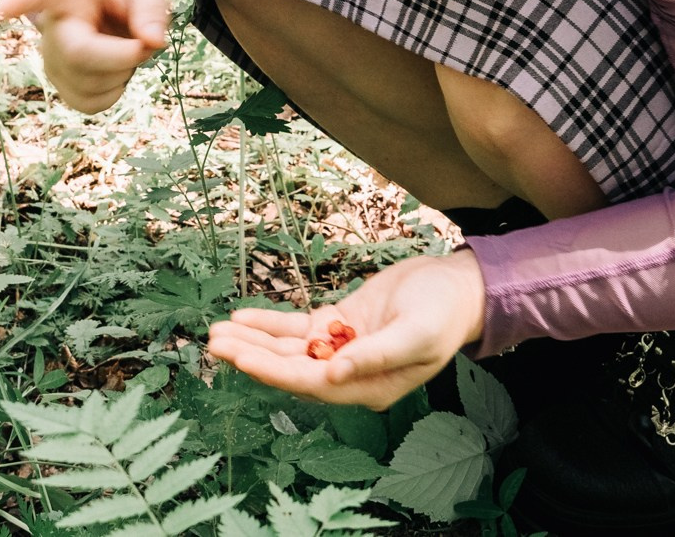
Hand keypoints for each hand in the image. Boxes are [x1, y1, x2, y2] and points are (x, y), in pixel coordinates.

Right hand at [0, 0, 169, 113]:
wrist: (108, 9)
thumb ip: (151, 7)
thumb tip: (152, 41)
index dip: (22, 1)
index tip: (2, 9)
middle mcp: (50, 26)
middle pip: (79, 55)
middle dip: (123, 57)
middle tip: (143, 41)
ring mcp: (50, 58)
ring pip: (88, 86)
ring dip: (123, 74)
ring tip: (124, 49)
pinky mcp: (59, 84)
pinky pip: (90, 104)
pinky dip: (114, 92)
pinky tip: (114, 70)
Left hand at [206, 251, 486, 409]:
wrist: (458, 287)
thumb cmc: (443, 312)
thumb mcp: (416, 333)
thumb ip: (376, 356)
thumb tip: (333, 375)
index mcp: (369, 388)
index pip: (312, 385)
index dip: (275, 373)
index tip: (242, 359)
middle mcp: (350, 375)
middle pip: (292, 369)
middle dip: (253, 357)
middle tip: (215, 343)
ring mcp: (343, 349)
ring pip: (290, 350)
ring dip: (255, 341)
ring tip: (217, 332)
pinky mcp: (341, 324)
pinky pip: (299, 329)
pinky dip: (271, 324)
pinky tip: (244, 317)